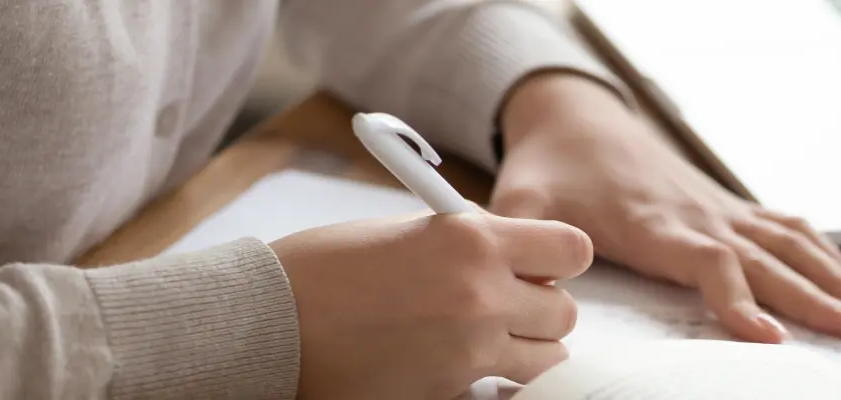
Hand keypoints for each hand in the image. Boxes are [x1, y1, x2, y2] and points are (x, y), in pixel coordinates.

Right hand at [270, 210, 592, 399]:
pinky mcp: (449, 393)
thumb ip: (465, 239)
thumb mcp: (405, 230)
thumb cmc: (324, 268)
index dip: (559, 259)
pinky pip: (500, 391)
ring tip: (484, 340)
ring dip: (525, 350)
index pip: (572, 250)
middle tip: (505, 306)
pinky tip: (457, 367)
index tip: (539, 264)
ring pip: (547, 360)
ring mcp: (469, 352)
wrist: (269, 323)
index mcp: (472, 240)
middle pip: (566, 312)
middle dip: (541, 309)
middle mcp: (482, 295)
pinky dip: (490, 383)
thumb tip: (507, 251)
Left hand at [492, 73, 840, 342]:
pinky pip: (787, 228)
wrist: (573, 118)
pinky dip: (828, 254)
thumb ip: (525, 243)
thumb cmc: (549, 169)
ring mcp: (718, 209)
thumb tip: (533, 287)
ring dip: (835, 276)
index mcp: (652, 223)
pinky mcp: (726, 206)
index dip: (738, 298)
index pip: (707, 262)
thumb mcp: (520, 204)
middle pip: (766, 259)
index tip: (769, 337)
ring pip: (789, 243)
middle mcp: (697, 215)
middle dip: (814, 295)